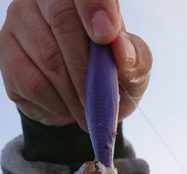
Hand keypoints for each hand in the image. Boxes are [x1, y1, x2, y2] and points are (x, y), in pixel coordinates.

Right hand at [0, 0, 151, 128]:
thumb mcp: (133, 72)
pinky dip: (56, 102)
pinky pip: (33, 80)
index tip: (106, 34)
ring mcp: (21, 19)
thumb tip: (122, 50)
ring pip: (48, 55)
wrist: (80, 106)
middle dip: (86, 68)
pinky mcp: (6, 50)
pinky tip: (66, 107)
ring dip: (74, 92)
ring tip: (87, 110)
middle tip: (100, 100)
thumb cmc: (109, 79)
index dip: (94, 5)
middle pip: (62, 19)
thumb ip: (135, 59)